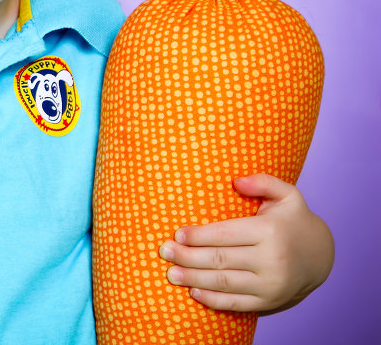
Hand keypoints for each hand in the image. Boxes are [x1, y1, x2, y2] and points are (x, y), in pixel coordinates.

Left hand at [159, 174, 333, 312]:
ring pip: (224, 283)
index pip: (225, 234)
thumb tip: (236, 181)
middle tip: (163, 252)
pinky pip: (236, 304)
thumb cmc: (293, 221)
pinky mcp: (270, 302)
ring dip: (193, 279)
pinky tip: (194, 292)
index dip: (198, 236)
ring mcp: (271, 285)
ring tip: (170, 274)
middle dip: (187, 257)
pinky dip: (213, 300)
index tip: (176, 235)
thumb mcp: (287, 195)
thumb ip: (263, 182)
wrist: (321, 256)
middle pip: (219, 260)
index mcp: (270, 232)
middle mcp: (272, 260)